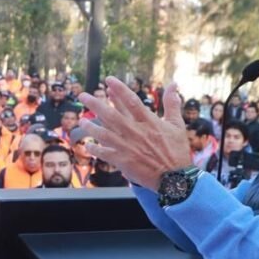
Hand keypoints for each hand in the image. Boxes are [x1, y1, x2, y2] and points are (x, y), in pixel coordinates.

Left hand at [78, 79, 192, 188]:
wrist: (174, 178)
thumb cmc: (176, 150)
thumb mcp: (177, 124)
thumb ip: (172, 103)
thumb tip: (174, 84)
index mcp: (149, 122)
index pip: (131, 101)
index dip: (119, 89)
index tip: (108, 80)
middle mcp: (136, 132)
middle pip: (111, 115)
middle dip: (95, 104)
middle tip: (82, 96)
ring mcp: (128, 147)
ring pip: (104, 134)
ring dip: (90, 127)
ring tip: (81, 120)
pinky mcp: (123, 161)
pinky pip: (104, 153)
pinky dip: (95, 149)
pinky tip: (87, 144)